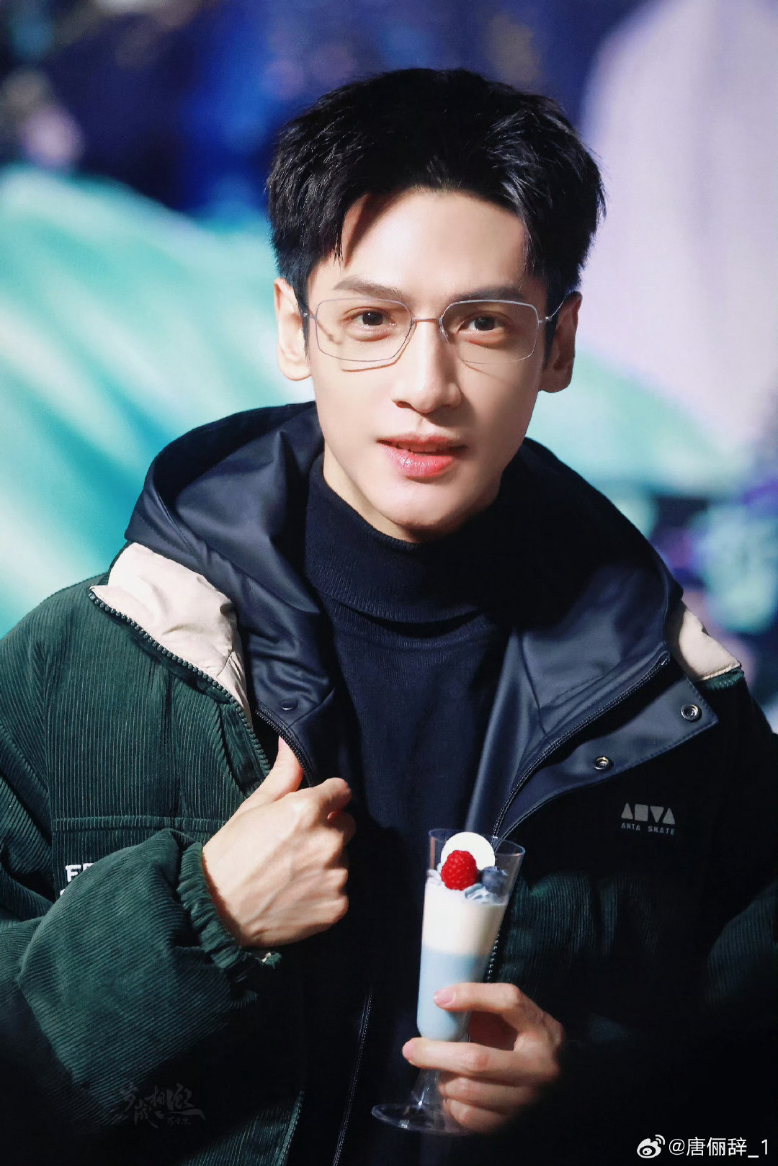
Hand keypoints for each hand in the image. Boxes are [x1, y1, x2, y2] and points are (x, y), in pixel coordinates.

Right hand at [201, 738, 354, 947]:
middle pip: (346, 825)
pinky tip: (297, 894)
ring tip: (292, 873)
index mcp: (308, 811)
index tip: (310, 810)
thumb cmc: (231, 854)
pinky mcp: (337, 906)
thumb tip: (290, 742)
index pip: (341, 791)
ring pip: (343, 858)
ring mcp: (335, 876)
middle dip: (328, 829)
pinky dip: (324, 892)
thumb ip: (284, 774)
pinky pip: (340, 890)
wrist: (216, 911)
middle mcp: (328, 842)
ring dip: (326, 861)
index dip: (325, 799)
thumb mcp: (254, 807)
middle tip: (295, 845)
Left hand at [403, 982, 564, 1133]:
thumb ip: (485, 1006)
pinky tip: (452, 1094)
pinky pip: (472, 1118)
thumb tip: (441, 1001)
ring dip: (444, 1081)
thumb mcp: (512, 1017)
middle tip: (411, 1049)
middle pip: (477, 1060)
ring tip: (439, 1072)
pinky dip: (453, 1106)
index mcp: (542, 1029)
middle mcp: (540, 1068)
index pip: (508, 1002)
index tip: (439, 998)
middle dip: (436, 1053)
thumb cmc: (523, 1041)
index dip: (471, 996)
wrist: (555, 1080)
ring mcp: (528, 1101)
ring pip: (469, 1092)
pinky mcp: (515, 1125)